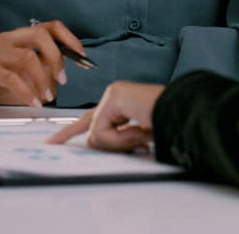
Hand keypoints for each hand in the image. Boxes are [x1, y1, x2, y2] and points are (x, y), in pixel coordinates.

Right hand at [0, 20, 86, 111]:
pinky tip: (33, 102)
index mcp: (16, 37)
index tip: (81, 56)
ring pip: (29, 58)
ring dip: (43, 79)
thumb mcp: (15, 71)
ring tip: (47, 97)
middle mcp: (7, 39)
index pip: (49, 26)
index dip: (69, 38)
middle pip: (41, 36)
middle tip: (62, 79)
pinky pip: (13, 78)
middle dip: (57, 57)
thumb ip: (36, 70)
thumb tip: (60, 78)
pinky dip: (27, 92)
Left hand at [46, 81, 164, 150]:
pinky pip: (102, 131)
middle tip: (59, 143)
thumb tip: (93, 142)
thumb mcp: (135, 139)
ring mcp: (114, 94)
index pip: (91, 119)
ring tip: (143, 136)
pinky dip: (121, 140)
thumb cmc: (169, 128)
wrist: (185, 116)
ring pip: (96, 134)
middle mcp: (116, 96)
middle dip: (71, 135)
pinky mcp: (114, 97)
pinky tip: (141, 131)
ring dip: (119, 144)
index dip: (70, 131)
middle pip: (88, 124)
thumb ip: (114, 140)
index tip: (53, 141)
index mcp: (122, 105)